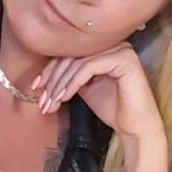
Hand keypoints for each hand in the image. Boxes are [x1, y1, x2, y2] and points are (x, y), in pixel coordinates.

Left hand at [33, 43, 164, 139]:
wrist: (135, 127)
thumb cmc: (112, 108)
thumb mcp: (84, 88)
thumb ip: (68, 77)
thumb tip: (40, 81)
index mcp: (104, 48)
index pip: (70, 52)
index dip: (50, 69)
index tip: (36, 87)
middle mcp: (113, 44)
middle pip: (72, 55)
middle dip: (53, 79)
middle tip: (43, 100)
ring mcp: (120, 50)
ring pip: (78, 62)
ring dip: (60, 84)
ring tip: (52, 102)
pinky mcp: (124, 60)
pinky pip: (89, 67)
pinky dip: (73, 83)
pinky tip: (64, 97)